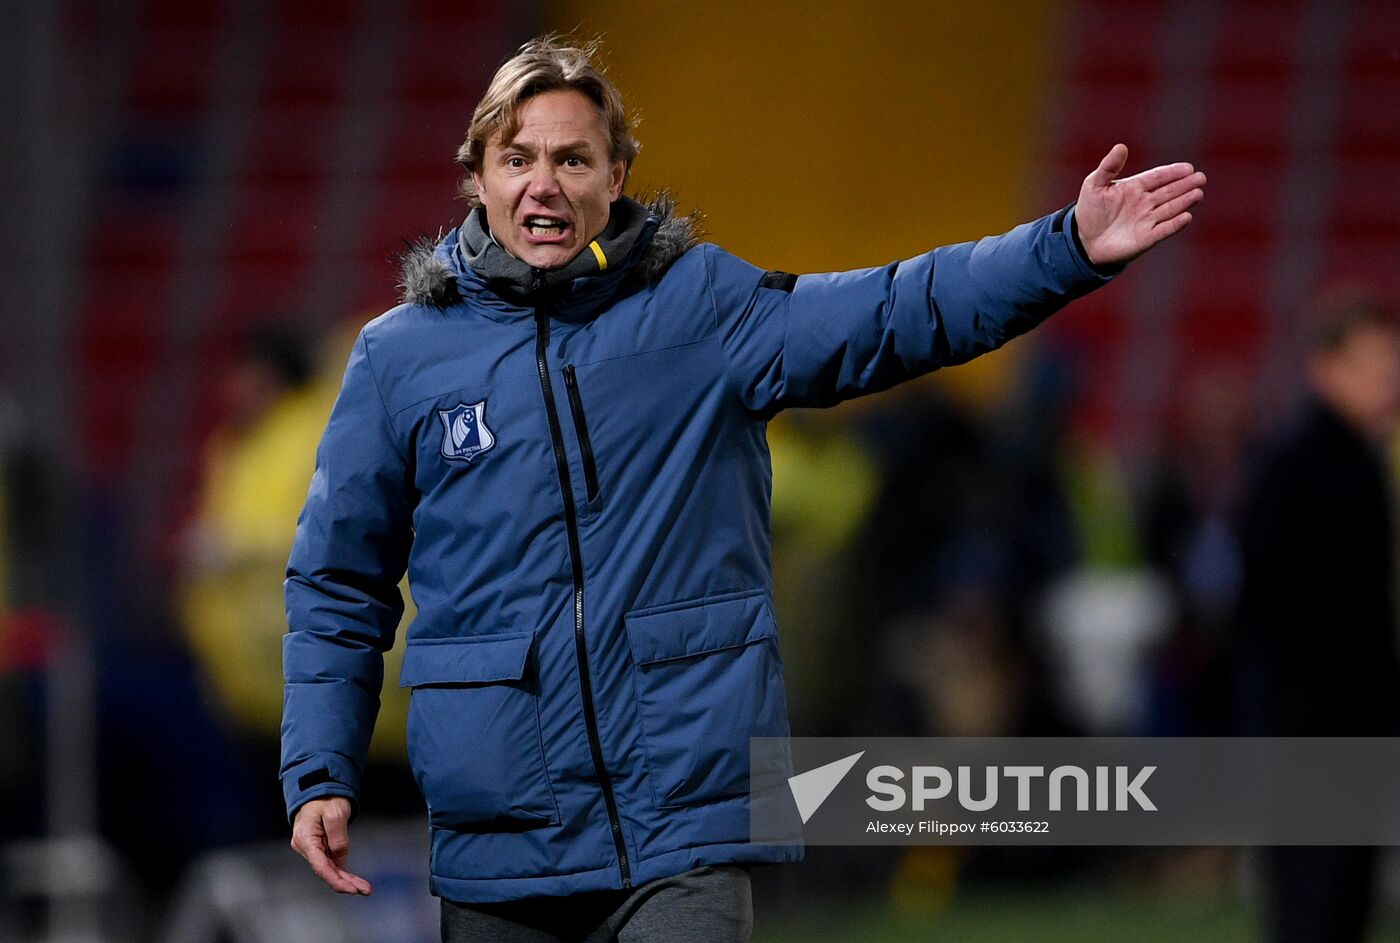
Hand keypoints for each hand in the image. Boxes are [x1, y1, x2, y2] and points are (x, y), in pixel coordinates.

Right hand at [290, 797, 371, 894]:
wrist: (319, 791)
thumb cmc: (325, 799)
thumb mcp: (335, 813)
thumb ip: (338, 837)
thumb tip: (340, 859)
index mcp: (305, 839)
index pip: (320, 866)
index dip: (336, 880)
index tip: (351, 889)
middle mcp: (306, 847)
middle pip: (326, 870)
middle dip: (345, 883)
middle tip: (365, 890)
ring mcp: (312, 849)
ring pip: (330, 869)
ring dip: (346, 880)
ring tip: (364, 888)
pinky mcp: (319, 848)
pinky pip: (331, 863)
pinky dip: (343, 872)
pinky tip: (354, 881)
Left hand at [1076, 144, 1205, 265]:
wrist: (1084, 240)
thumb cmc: (1090, 210)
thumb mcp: (1095, 185)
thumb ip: (1108, 167)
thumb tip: (1121, 146)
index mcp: (1135, 187)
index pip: (1158, 177)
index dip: (1173, 172)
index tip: (1188, 168)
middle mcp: (1145, 202)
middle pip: (1169, 191)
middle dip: (1185, 185)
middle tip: (1200, 178)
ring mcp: (1147, 220)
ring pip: (1170, 208)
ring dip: (1184, 201)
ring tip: (1198, 193)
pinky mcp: (1147, 238)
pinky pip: (1164, 229)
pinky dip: (1175, 224)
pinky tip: (1186, 216)